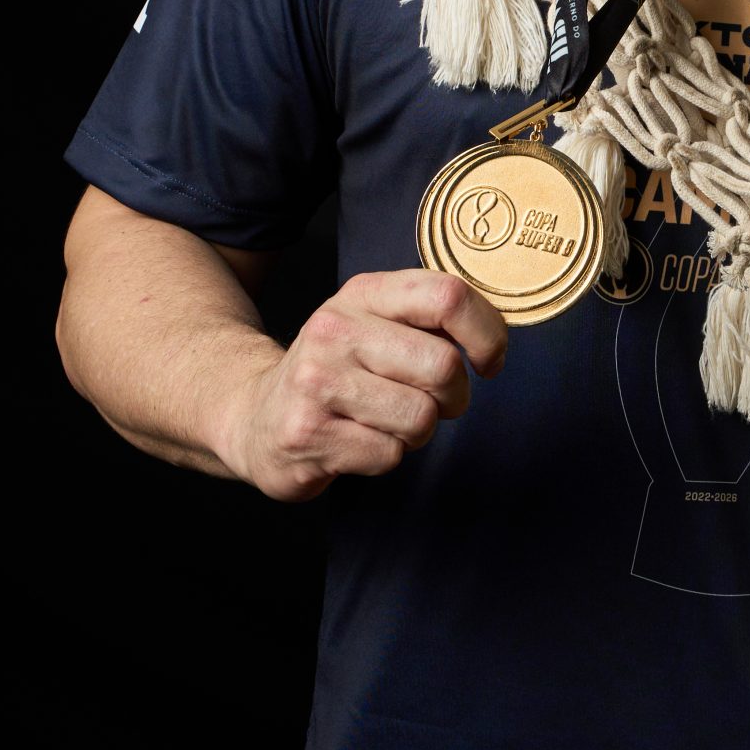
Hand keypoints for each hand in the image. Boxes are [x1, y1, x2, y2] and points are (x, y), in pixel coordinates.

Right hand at [218, 270, 506, 501]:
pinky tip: (356, 442)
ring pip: (420, 418)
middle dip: (453, 397)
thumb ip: (430, 320)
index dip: (487, 333)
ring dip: (417, 432)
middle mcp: (335, 329)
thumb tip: (495, 337)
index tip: (487, 361)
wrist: (255, 415)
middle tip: (433, 402)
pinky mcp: (307, 433)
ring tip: (384, 421)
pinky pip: (390, 455)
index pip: (447, 295)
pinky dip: (386, 456)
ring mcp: (316, 381)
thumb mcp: (375, 323)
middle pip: (442, 367)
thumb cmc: (337, 370)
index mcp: (363, 293)